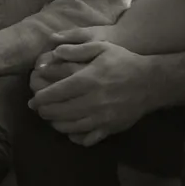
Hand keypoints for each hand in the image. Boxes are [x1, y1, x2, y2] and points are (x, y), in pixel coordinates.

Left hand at [30, 40, 156, 146]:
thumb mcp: (101, 47)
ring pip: (71, 127)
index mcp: (88, 80)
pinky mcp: (111, 128)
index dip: (41, 98)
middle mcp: (93, 101)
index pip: (57, 93)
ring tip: (50, 118)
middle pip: (60, 112)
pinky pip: (88, 138)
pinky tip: (69, 131)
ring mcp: (102, 117)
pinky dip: (75, 137)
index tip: (33, 100)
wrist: (151, 82)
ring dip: (56, 124)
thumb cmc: (123, 62)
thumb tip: (54, 52)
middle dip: (45, 112)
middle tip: (38, 109)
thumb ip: (76, 49)